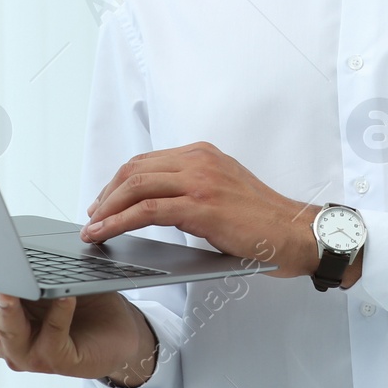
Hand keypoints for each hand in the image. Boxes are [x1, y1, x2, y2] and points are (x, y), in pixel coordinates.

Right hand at [0, 270, 159, 385]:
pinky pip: (54, 335)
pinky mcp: (58, 359)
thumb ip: (18, 260)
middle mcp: (1, 338)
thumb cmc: (76, 298)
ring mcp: (27, 353)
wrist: (118, 334)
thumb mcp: (42, 273)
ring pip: (7, 331)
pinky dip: (58, 314)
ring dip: (4, 309)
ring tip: (5, 289)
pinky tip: (65, 296)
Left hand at [82, 141, 327, 279]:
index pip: (147, 161)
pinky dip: (118, 221)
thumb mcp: (224, 191)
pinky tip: (106, 233)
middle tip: (93, 216)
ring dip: (106, 209)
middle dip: (106, 194)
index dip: (119, 182)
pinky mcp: (200, 206)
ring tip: (92, 228)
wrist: (295, 233)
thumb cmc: (263, 221)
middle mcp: (199, 160)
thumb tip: (159, 206)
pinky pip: (146, 210)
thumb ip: (194, 189)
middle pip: (135, 170)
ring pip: (135, 186)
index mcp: (203, 154)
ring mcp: (199, 180)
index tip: (104, 200)